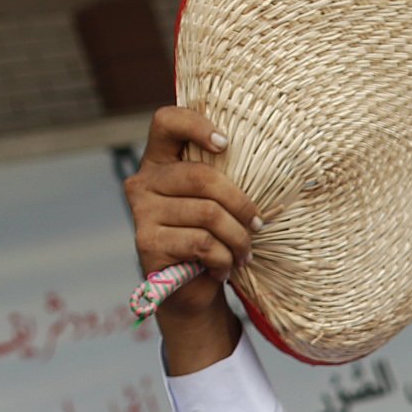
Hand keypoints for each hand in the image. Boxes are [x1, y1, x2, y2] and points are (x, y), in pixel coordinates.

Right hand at [127, 104, 254, 371]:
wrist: (189, 290)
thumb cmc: (209, 238)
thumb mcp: (217, 203)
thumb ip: (223, 179)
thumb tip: (269, 166)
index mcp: (160, 162)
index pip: (166, 121)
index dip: (196, 124)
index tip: (226, 145)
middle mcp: (143, 182)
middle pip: (202, 177)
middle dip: (241, 205)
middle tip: (257, 227)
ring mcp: (141, 212)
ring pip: (208, 214)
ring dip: (238, 239)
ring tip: (243, 253)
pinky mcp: (146, 243)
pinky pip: (202, 244)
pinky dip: (223, 259)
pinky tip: (223, 268)